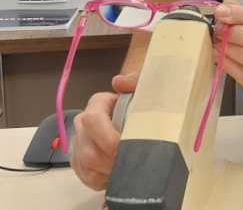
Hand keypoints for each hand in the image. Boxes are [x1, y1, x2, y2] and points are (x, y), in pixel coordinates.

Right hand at [71, 72, 137, 189]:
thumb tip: (119, 82)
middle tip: (133, 164)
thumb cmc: (142, 106)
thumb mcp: (144, 89)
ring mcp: (79, 144)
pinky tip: (120, 173)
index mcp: (97, 104)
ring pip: (87, 166)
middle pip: (89, 150)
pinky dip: (106, 179)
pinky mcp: (80, 163)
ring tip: (130, 167)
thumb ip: (136, 81)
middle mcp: (83, 124)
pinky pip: (88, 177)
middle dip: (112, 160)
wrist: (140, 120)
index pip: (94, 120)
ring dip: (110, 171)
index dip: (109, 138)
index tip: (125, 147)